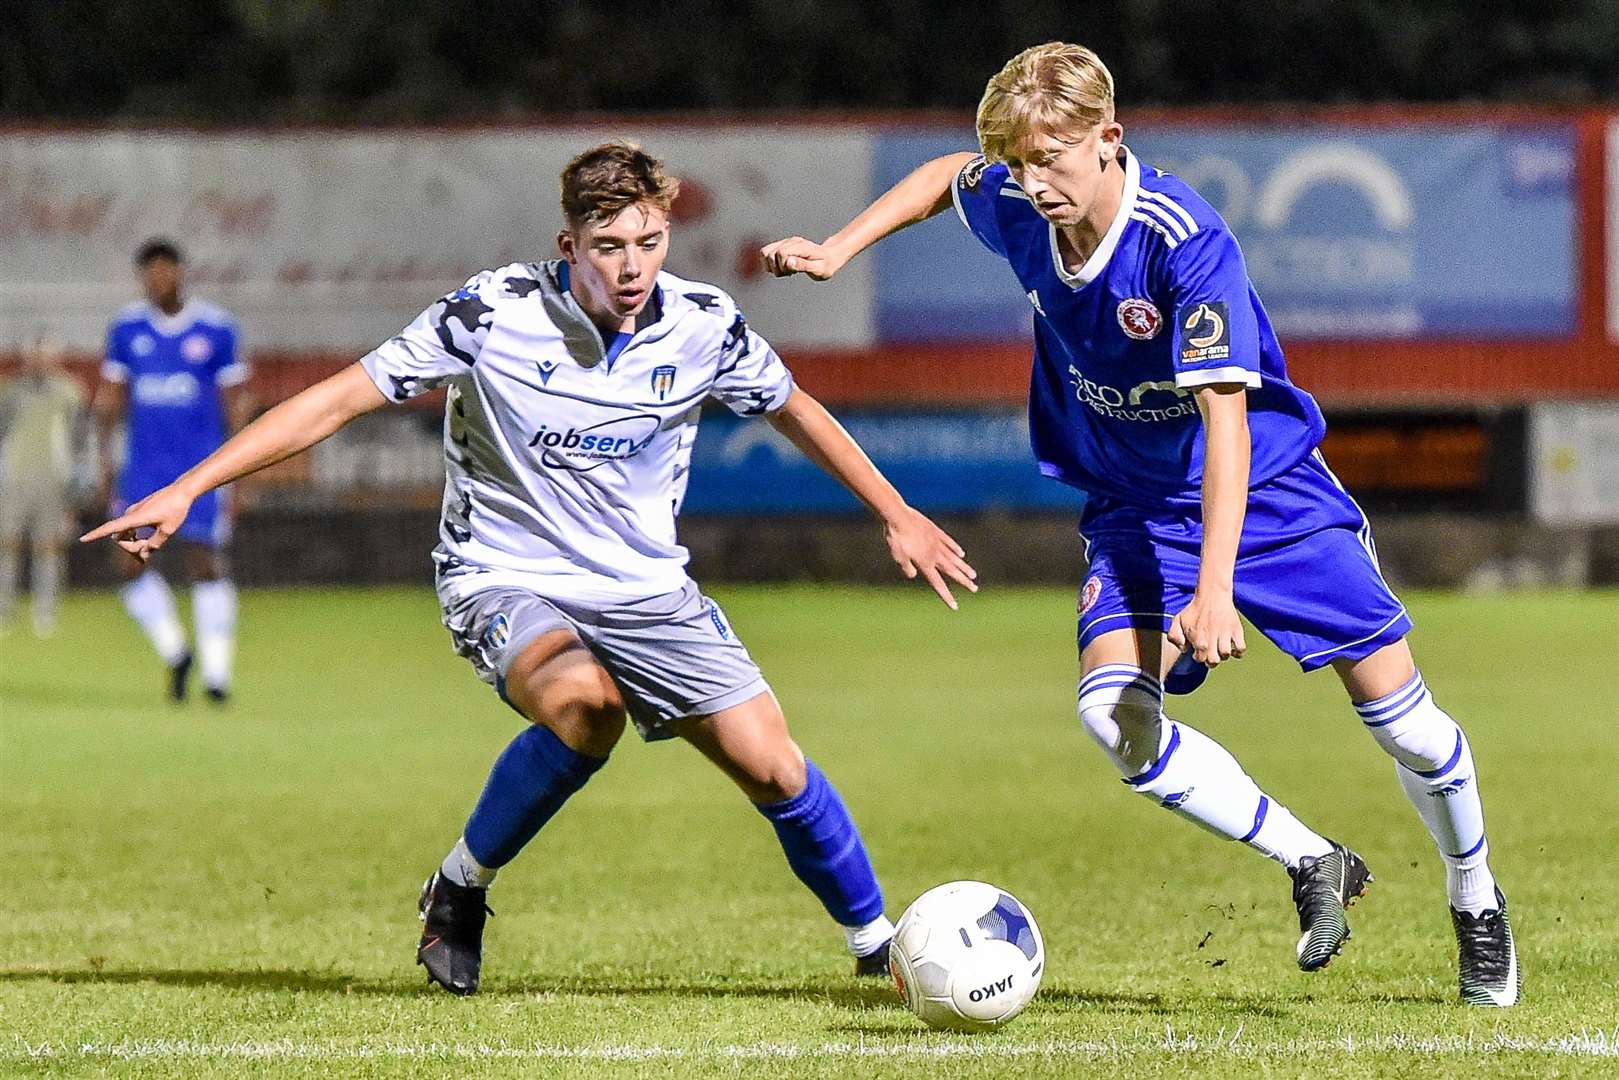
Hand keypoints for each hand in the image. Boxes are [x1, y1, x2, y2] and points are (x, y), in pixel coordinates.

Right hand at [80, 483, 195, 563]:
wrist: (181, 492)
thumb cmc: (176, 510)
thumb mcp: (168, 530)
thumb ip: (154, 544)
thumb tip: (144, 554)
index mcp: (135, 518)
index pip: (111, 528)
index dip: (96, 534)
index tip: (82, 539)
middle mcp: (130, 514)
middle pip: (119, 538)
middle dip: (130, 548)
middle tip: (148, 553)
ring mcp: (133, 513)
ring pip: (124, 534)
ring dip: (133, 544)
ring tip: (149, 549)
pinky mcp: (137, 513)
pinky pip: (129, 529)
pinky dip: (135, 538)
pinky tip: (147, 544)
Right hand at [760, 236, 847, 280]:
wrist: (830, 258)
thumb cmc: (826, 265)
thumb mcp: (818, 269)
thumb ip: (803, 265)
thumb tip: (788, 262)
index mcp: (800, 247)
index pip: (780, 253)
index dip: (782, 266)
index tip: (792, 272)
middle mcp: (792, 242)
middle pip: (769, 253)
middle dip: (776, 268)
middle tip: (789, 273)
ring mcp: (786, 242)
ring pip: (765, 252)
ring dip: (771, 266)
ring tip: (786, 271)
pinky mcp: (783, 246)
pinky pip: (767, 253)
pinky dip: (771, 264)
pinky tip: (784, 268)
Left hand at [883, 505, 977, 609]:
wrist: (898, 516)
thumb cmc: (896, 538)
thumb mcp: (898, 556)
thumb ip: (907, 568)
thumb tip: (913, 575)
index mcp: (925, 563)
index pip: (938, 584)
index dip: (946, 596)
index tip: (955, 606)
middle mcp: (934, 554)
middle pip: (952, 571)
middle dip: (963, 581)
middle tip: (975, 588)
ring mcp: (936, 542)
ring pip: (953, 558)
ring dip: (963, 567)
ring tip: (973, 574)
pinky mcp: (935, 531)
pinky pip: (948, 542)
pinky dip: (955, 549)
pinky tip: (961, 554)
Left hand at [1167, 589, 1245, 667]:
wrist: (1212, 594)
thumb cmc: (1194, 609)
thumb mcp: (1177, 620)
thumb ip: (1174, 637)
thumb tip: (1183, 649)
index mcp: (1197, 637)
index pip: (1200, 658)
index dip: (1198, 657)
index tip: (1198, 652)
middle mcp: (1211, 637)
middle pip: (1214, 661)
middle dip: (1210, 661)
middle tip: (1209, 654)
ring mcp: (1225, 633)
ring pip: (1226, 654)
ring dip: (1222, 655)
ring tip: (1219, 649)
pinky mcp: (1236, 630)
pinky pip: (1241, 648)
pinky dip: (1238, 652)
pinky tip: (1232, 648)